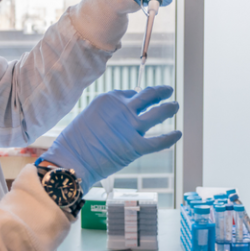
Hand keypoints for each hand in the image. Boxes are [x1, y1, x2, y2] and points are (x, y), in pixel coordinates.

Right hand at [38, 86, 181, 192]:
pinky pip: (160, 140)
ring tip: (175, 105)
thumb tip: (119, 114)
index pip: (131, 93)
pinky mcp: (136, 146)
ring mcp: (131, 127)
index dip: (139, 96)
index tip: (143, 98)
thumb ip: (106, 112)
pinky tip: (178, 134)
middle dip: (161, 91)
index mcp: (109, 99)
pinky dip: (171, 137)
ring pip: (159, 112)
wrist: (71, 160)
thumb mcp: (89, 116)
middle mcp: (122, 109)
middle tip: (168, 90)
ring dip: (170, 107)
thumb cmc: (75, 142)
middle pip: (148, 95)